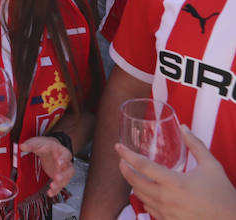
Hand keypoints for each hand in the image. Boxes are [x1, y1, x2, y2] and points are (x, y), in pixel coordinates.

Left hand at [20, 136, 73, 197]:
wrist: (48, 149)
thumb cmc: (45, 146)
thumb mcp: (37, 143)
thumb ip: (30, 145)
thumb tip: (22, 146)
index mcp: (60, 151)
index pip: (66, 154)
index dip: (64, 159)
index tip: (60, 162)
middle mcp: (64, 162)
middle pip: (69, 169)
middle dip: (63, 174)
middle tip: (57, 177)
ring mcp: (62, 170)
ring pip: (66, 179)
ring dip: (60, 183)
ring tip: (52, 186)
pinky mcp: (58, 177)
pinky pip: (59, 185)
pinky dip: (55, 190)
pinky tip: (50, 193)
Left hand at [117, 129, 235, 219]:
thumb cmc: (222, 194)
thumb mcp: (212, 166)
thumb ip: (196, 145)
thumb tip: (183, 127)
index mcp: (175, 182)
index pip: (142, 166)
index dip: (126, 154)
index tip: (118, 146)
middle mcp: (166, 198)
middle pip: (134, 182)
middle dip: (124, 169)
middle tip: (122, 160)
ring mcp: (166, 212)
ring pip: (139, 196)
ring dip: (133, 183)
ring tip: (133, 173)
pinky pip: (148, 208)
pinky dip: (144, 198)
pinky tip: (147, 191)